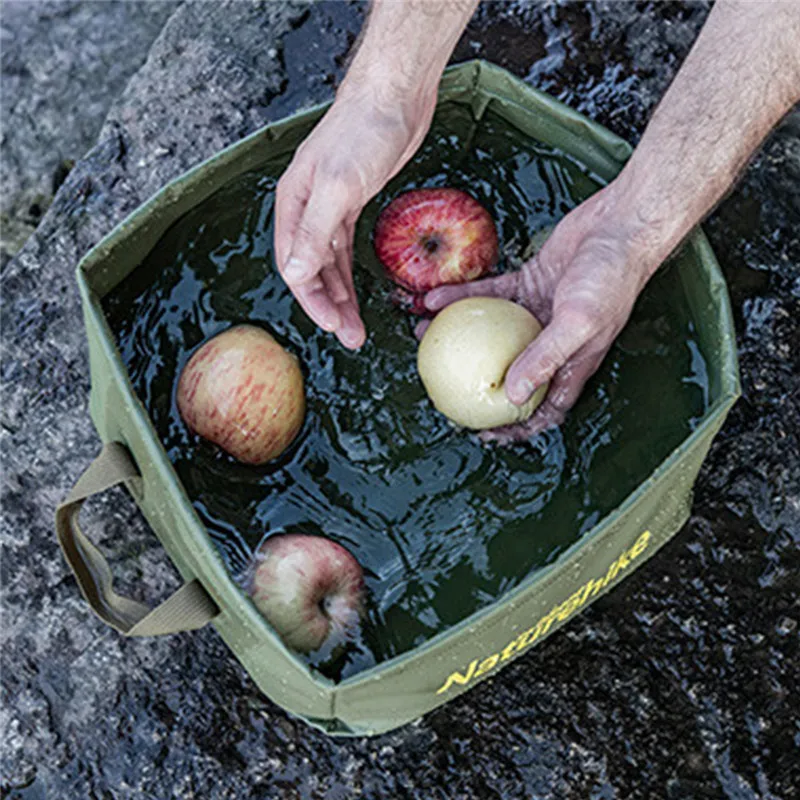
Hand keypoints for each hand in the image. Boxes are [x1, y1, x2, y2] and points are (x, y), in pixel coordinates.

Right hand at [274, 83, 435, 348]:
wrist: (395, 96)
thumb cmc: (363, 132)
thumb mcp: (338, 186)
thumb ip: (315, 233)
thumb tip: (297, 276)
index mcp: (292, 204)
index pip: (294, 265)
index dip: (312, 298)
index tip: (332, 325)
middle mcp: (306, 210)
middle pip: (311, 270)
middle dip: (329, 306)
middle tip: (351, 337)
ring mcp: (329, 208)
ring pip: (329, 265)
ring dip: (341, 297)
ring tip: (356, 329)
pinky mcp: (353, 205)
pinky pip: (345, 251)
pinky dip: (350, 275)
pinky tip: (356, 296)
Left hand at [423, 182, 660, 442]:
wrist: (620, 227)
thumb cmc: (610, 279)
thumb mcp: (578, 324)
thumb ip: (545, 358)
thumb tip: (513, 396)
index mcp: (572, 363)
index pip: (544, 408)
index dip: (517, 427)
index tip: (485, 435)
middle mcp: (552, 343)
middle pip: (509, 373)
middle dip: (476, 383)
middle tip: (442, 387)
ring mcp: (537, 314)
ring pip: (490, 333)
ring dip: (457, 336)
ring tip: (423, 336)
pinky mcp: (528, 284)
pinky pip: (488, 296)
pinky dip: (462, 297)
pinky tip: (433, 299)